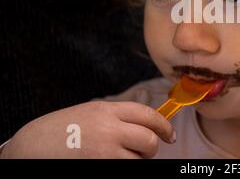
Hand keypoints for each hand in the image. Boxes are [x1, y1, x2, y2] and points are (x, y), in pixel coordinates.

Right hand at [0, 101, 174, 158]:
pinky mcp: (100, 168)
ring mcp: (104, 152)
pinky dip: (125, 168)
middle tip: (144, 153)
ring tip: (121, 159)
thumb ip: (116, 117)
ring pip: (139, 161)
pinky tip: (111, 164)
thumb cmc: (60, 130)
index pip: (147, 114)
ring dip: (136, 162)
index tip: (169, 135)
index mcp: (107, 110)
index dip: (164, 126)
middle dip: (152, 148)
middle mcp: (109, 129)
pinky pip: (125, 169)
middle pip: (149, 140)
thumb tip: (145, 126)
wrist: (30, 148)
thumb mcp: (90, 113)